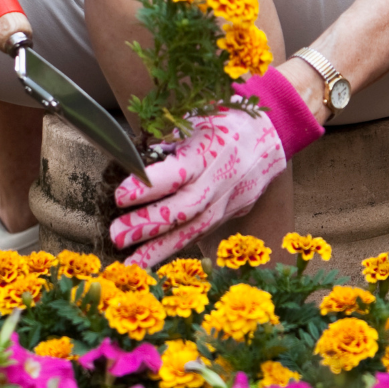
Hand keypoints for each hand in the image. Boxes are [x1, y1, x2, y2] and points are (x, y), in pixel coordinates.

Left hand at [110, 100, 286, 266]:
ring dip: (161, 250)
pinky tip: (154, 260)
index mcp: (210, 149)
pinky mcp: (235, 211)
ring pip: (197, 229)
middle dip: (150, 224)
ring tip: (131, 267)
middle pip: (187, 208)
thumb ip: (166, 143)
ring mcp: (231, 198)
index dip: (149, 186)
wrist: (271, 133)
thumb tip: (128, 162)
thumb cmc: (223, 122)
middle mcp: (222, 178)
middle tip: (117, 235)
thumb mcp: (195, 121)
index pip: (178, 173)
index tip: (119, 196)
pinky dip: (179, 246)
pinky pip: (205, 231)